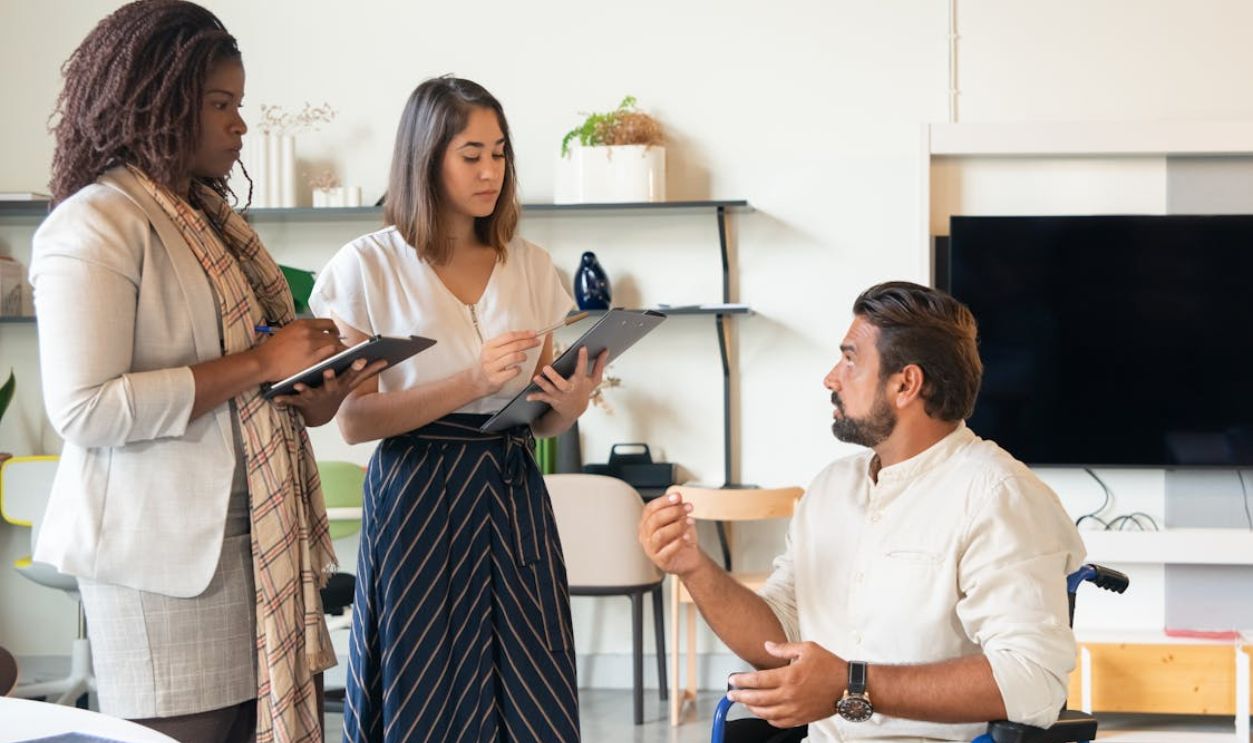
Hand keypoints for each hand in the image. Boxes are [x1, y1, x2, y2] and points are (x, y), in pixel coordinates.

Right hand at [252, 319, 341, 381]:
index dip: (334, 329)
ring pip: (334, 344)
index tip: (335, 334)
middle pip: (333, 333)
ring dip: (339, 349)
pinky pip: (330, 354)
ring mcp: (311, 344)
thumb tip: (317, 334)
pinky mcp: (312, 357)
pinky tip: (336, 360)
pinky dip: (335, 357)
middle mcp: (308, 331)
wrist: (264, 361)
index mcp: (302, 323)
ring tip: (341, 355)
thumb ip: (303, 331)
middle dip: (339, 341)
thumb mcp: (288, 332)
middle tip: (341, 347)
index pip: (327, 322)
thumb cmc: (273, 349)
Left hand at [270, 357, 387, 426]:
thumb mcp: (352, 383)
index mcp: (342, 383)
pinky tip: (275, 398)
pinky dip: (283, 399)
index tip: (361, 358)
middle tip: (328, 370)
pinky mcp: (301, 402)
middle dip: (330, 378)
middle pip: (331, 384)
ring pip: (309, 393)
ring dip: (304, 389)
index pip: (351, 374)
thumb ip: (367, 372)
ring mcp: (316, 397)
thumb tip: (386, 361)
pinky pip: (291, 401)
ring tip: (297, 384)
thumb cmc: (337, 390)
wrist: (320, 413)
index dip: (357, 367)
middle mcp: (330, 391)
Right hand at [469, 330, 541, 396]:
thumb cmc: (489, 363)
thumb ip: (505, 343)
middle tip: (537, 342)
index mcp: (489, 345)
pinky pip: (513, 371)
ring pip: (514, 357)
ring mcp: (492, 367)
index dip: (523, 334)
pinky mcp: (496, 379)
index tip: (534, 334)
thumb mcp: (492, 350)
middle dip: (528, 343)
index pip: (509, 336)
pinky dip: (518, 369)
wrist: (476, 381)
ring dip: (523, 356)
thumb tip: (525, 336)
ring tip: (524, 357)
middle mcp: (489, 355)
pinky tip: (517, 369)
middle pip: (514, 346)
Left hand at [525, 346, 607, 420]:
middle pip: (562, 384)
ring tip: (535, 377)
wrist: (575, 410)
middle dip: (554, 377)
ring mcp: (559, 395)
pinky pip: (542, 399)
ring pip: (550, 390)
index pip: (582, 369)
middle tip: (546, 367)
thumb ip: (599, 365)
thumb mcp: (594, 380)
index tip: (582, 347)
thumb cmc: (584, 390)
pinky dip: (535, 397)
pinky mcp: (551, 399)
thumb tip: (606, 350)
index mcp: (579, 382)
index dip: (583, 359)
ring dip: (543, 384)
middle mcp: (569, 389)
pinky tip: (528, 396)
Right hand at [637, 490, 702, 577]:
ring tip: (690, 521)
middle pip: (655, 520)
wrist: (688, 557)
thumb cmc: (681, 536)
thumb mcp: (680, 519)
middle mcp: (645, 535)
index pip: (650, 508)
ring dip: (677, 526)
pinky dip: (678, 542)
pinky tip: (687, 536)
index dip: (664, 501)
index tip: (678, 496)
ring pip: (660, 535)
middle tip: (688, 507)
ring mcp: (651, 549)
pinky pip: (667, 551)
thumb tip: (677, 497)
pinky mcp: (660, 560)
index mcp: (647, 523)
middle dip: (673, 511)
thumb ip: (677, 508)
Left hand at [727, 641, 848, 727]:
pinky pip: (779, 722)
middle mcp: (789, 695)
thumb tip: (767, 646)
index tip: (732, 680)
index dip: (742, 681)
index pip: (758, 680)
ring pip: (766, 713)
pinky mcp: (801, 718)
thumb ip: (784, 648)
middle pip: (757, 699)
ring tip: (744, 703)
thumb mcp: (807, 649)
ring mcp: (795, 709)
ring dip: (751, 709)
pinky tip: (763, 713)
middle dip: (740, 697)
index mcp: (789, 676)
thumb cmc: (829, 667)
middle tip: (730, 695)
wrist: (848, 686)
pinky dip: (768, 718)